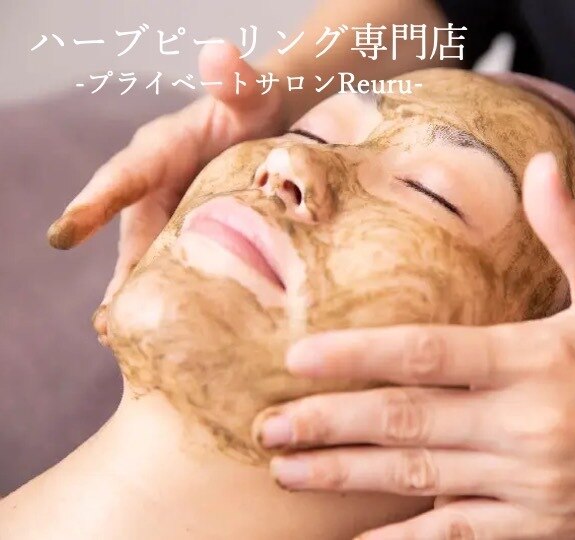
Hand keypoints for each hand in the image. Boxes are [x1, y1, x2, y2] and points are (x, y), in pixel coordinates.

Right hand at [47, 41, 286, 340]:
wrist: (273, 119)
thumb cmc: (255, 102)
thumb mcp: (248, 90)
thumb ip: (234, 78)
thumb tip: (219, 54)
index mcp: (161, 149)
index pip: (124, 175)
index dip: (95, 204)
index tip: (66, 233)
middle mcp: (156, 185)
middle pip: (129, 232)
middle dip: (118, 275)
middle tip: (106, 321)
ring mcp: (172, 210)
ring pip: (147, 257)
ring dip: (136, 295)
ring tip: (122, 340)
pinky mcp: (190, 229)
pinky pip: (171, 263)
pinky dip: (165, 293)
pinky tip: (167, 330)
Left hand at [257, 153, 574, 538]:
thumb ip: (568, 228)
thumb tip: (540, 164)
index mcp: (536, 358)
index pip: (427, 353)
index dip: (358, 356)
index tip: (299, 359)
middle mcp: (525, 422)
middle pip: (406, 421)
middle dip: (329, 424)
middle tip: (268, 425)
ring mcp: (528, 480)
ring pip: (419, 479)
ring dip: (346, 476)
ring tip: (288, 472)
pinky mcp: (540, 524)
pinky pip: (459, 536)